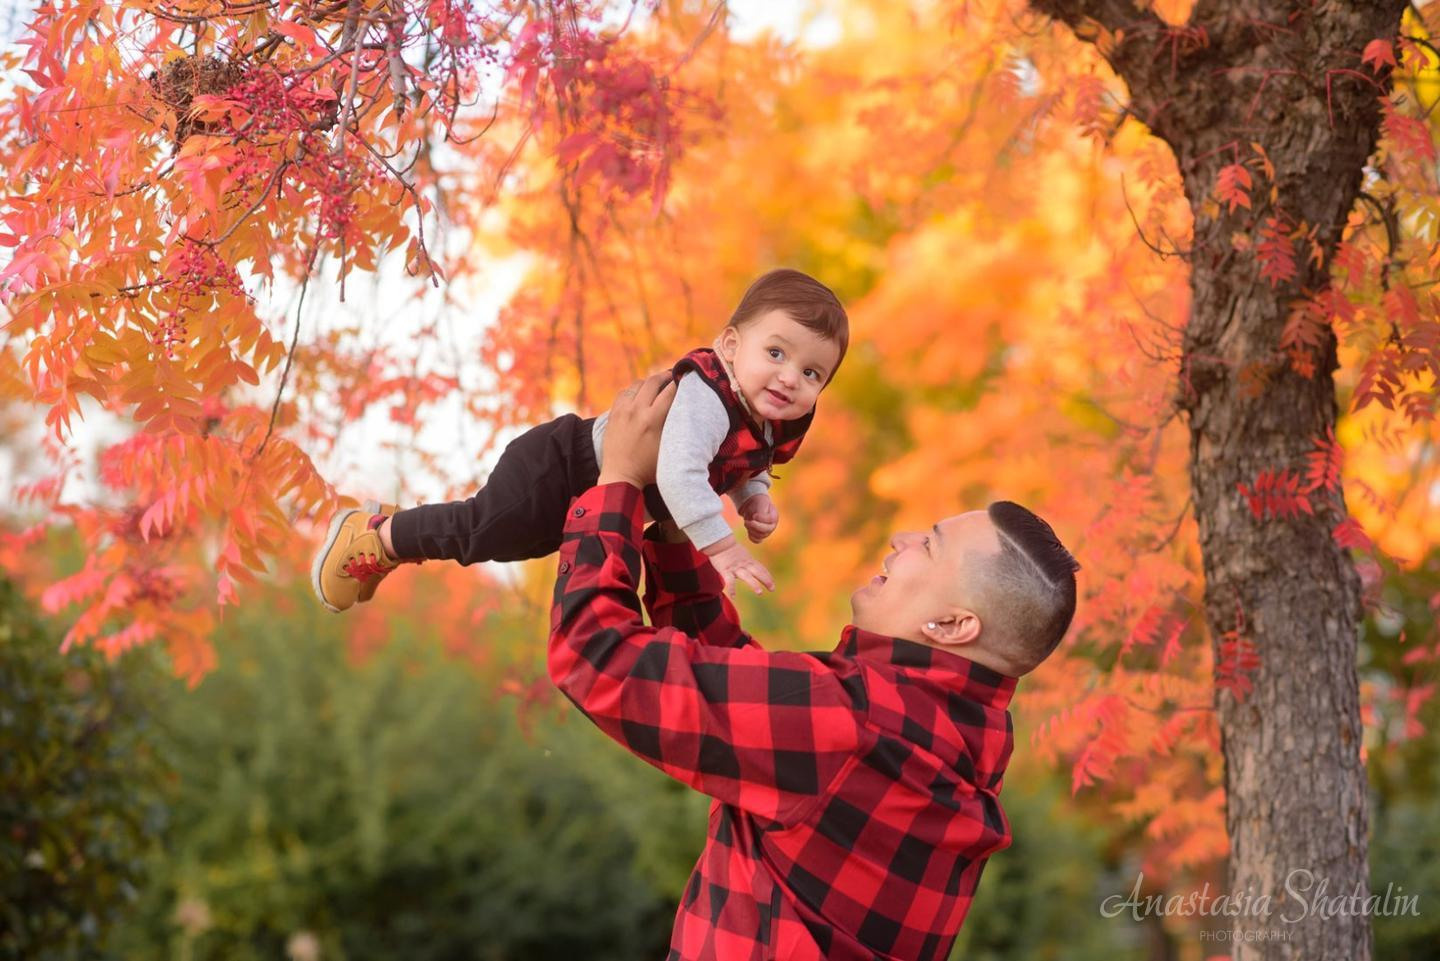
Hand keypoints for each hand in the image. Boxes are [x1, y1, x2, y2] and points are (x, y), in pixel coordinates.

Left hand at [597, 372, 676, 488]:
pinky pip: (624, 392)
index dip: (680, 383)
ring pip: (638, 384)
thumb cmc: (649, 468)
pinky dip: (634, 390)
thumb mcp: (668, 448)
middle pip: (653, 381)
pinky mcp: (613, 413)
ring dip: (649, 382)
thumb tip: (686, 409)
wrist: (620, 476)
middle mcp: (636, 411)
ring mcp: (622, 410)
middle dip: (665, 376)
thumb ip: (675, 427)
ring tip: (658, 384)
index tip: (687, 379)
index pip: (670, 392)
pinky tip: (641, 394)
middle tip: (674, 376)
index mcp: (652, 420)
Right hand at [703, 536, 774, 594]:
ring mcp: (735, 567)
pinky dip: (732, 588)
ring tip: (760, 592)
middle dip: (766, 580)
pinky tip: (734, 597)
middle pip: (757, 571)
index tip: (772, 585)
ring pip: (746, 576)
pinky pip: (729, 580)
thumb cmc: (729, 548)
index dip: (768, 576)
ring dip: (753, 584)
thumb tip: (752, 567)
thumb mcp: (742, 554)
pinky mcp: (725, 570)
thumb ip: (747, 561)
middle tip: (772, 589)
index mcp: (748, 560)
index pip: (761, 568)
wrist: (718, 541)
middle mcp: (744, 564)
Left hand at [738, 493, 778, 542]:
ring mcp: (767, 532)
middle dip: (755, 526)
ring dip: (751, 530)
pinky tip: (748, 530)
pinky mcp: (761, 536)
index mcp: (774, 516)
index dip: (762, 518)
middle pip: (767, 530)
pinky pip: (757, 540)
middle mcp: (772, 525)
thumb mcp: (760, 503)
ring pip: (760, 535)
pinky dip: (751, 537)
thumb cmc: (758, 504)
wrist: (755, 507)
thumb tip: (755, 519)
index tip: (754, 515)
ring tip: (746, 522)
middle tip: (746, 522)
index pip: (771, 519)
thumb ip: (760, 510)